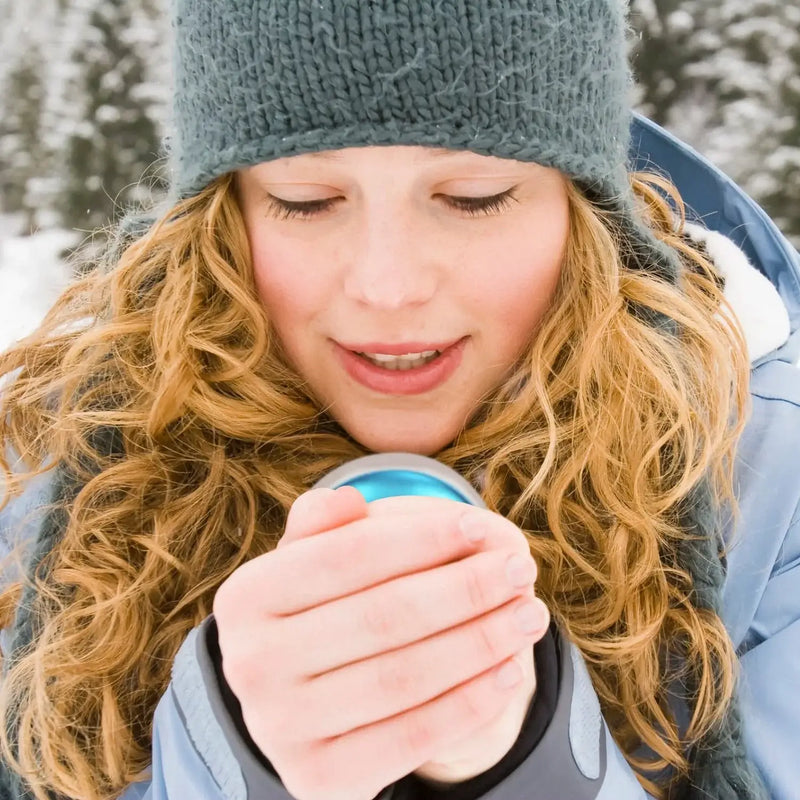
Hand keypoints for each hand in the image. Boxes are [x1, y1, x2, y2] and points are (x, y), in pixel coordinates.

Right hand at [213, 487, 548, 799]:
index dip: (422, 537)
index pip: (347, 555)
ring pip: (403, 677)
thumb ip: (323, 524)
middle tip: (521, 568)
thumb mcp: (309, 561)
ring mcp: (280, 728)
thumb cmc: (320, 610)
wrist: (301, 700)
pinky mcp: (318, 779)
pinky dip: (469, 704)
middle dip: (465, 588)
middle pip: (383, 616)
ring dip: (481, 643)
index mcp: (246, 596)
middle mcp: (251, 663)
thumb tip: (350, 500)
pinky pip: (410, 738)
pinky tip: (509, 672)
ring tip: (529, 615)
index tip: (480, 525)